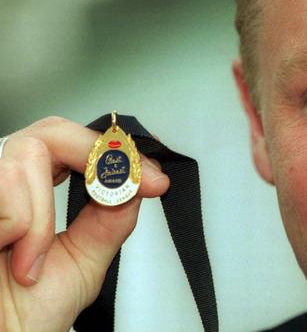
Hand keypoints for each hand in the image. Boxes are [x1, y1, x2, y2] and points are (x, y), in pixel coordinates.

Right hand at [0, 116, 169, 330]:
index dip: (116, 152)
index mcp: (33, 192)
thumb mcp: (84, 259)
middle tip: (122, 192)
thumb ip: (111, 217)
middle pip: (51, 132)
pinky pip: (5, 187)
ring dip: (44, 218)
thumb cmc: (26, 312)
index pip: (73, 142)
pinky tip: (9, 257)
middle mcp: (5, 182)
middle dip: (94, 158)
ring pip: (29, 157)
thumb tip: (137, 182)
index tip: (153, 179)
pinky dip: (21, 228)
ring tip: (33, 260)